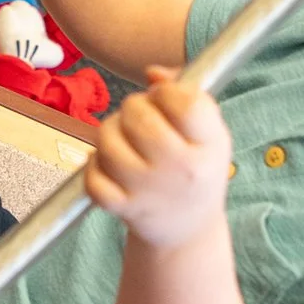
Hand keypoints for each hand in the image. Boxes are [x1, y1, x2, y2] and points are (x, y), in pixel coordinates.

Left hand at [85, 66, 231, 247]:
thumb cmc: (195, 169)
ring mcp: (150, 191)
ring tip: (122, 140)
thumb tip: (152, 73)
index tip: (162, 97)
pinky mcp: (124, 209)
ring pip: (108, 140)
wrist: (189, 230)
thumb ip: (186, 93)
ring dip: (108, 133)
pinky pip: (92, 176)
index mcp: (210, 144)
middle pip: (138, 116)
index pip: (186, 103)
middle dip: (131, 108)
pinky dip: (94, 166)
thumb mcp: (208, 132)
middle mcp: (182, 169)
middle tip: (138, 118)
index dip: (166, 91)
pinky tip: (108, 166)